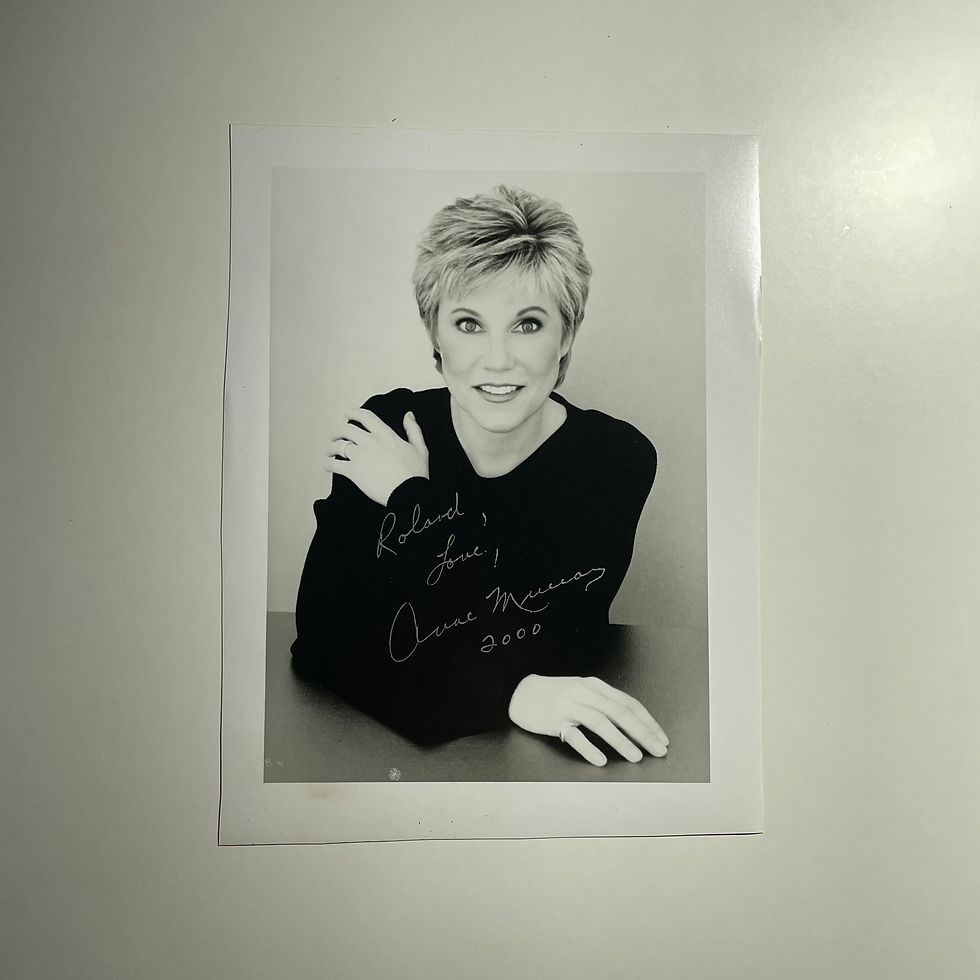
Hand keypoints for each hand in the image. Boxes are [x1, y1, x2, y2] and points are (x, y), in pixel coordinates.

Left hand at [325, 408, 428, 505]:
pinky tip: (328, 465)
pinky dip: (329, 464)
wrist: (409, 493)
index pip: (365, 416)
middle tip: (336, 436)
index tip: (348, 414)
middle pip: (347, 430)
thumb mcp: (420, 447)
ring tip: (330, 451)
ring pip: (338, 446)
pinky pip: (334, 464)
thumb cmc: (416, 473)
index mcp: (385, 434)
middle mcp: (370, 442)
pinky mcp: (354, 471)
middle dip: (338, 432)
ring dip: (331, 448)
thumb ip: (413, 429)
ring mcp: (360, 456)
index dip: (353, 413)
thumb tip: (408, 415)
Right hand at [508, 674, 668, 765]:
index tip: (661, 738)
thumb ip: (604, 703)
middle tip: (658, 750)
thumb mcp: (582, 692)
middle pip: (620, 712)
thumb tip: (633, 724)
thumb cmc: (555, 694)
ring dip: (621, 741)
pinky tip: (600, 760)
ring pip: (601, 722)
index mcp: (596, 686)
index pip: (628, 703)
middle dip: (643, 733)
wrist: (520, 691)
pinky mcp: (554, 719)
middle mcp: (585, 693)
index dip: (648, 722)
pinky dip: (589, 748)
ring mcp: (570, 705)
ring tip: (636, 757)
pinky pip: (574, 735)